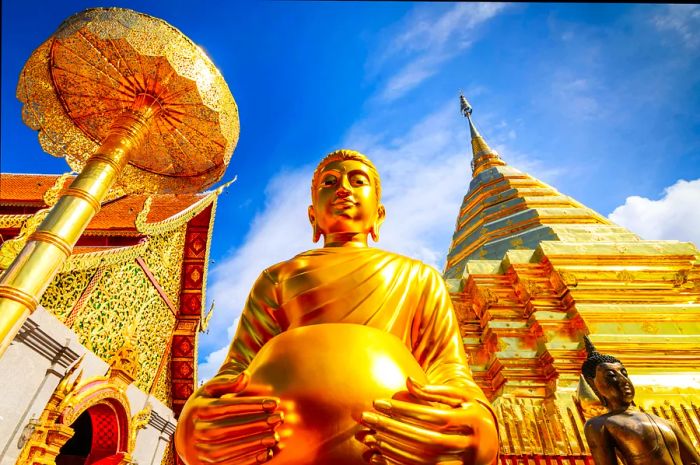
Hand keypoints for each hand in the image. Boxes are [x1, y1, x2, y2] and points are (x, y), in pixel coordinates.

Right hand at [175, 371, 283, 464]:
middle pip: (229, 428)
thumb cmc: (205, 406)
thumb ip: (228, 383)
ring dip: (254, 443)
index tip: (275, 402)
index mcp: (199, 409)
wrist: (187, 433)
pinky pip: (229, 464)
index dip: (253, 404)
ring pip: (230, 448)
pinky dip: (248, 460)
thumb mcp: (211, 391)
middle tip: (279, 418)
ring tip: (275, 435)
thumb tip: (246, 374)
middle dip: (256, 423)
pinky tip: (266, 453)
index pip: (228, 406)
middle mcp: (197, 430)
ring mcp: (200, 450)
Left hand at [359, 377, 497, 464]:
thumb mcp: (461, 399)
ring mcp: (463, 464)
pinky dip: (399, 464)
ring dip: (394, 449)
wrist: (490, 445)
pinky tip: (379, 455)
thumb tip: (408, 381)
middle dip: (394, 429)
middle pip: (428, 440)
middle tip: (367, 417)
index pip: (435, 416)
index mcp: (475, 420)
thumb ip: (436, 391)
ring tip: (370, 436)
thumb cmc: (470, 414)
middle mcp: (472, 445)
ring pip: (424, 460)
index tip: (378, 402)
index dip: (406, 410)